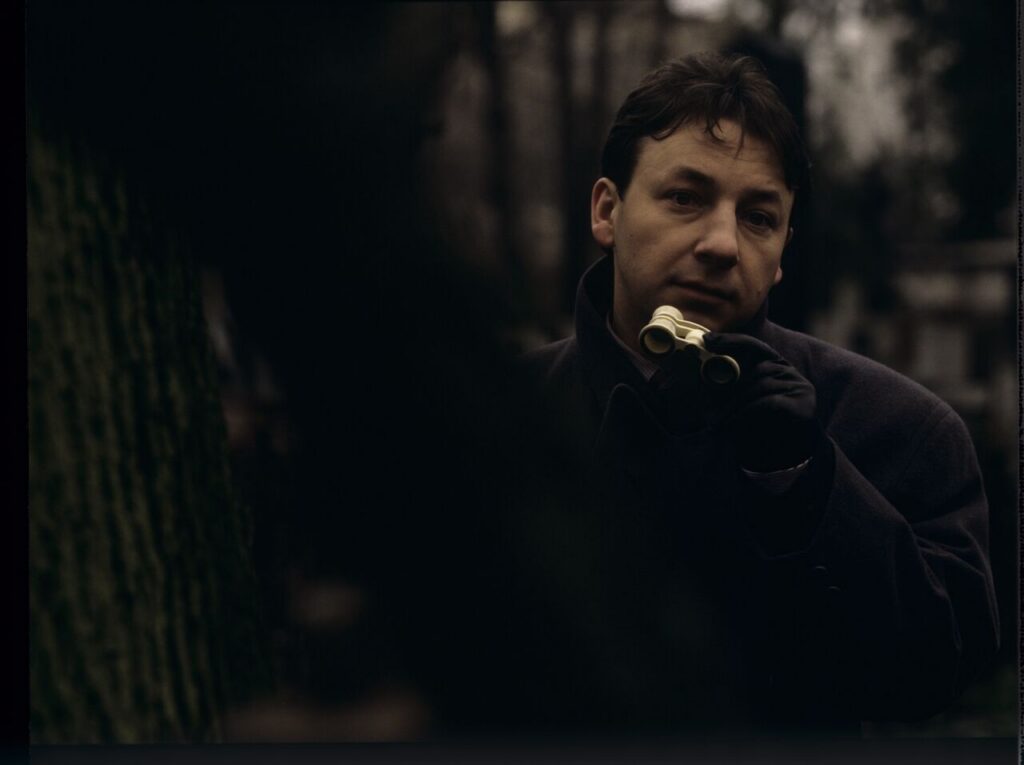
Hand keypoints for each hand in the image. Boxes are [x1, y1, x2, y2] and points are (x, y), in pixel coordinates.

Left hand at [701, 332, 818, 472]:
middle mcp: (788, 371)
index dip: (731, 340)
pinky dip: (748, 412)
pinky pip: (769, 402)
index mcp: (773, 365)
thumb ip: (728, 387)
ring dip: (735, 405)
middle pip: (756, 369)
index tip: (708, 340)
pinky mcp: (803, 404)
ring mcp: (799, 386)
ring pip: (761, 385)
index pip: (753, 346)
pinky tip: (734, 423)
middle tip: (708, 409)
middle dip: (729, 388)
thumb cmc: (759, 425)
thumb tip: (702, 373)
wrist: (785, 453)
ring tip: (718, 422)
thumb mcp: (740, 402)